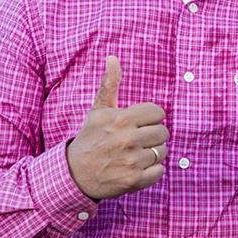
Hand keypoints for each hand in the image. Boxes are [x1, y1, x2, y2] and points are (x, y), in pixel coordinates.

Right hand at [66, 56, 168, 199]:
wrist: (74, 174)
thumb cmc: (90, 139)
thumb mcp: (98, 111)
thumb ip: (110, 84)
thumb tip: (112, 58)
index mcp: (122, 119)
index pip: (158, 113)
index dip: (149, 118)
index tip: (137, 124)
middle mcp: (129, 139)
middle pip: (163, 132)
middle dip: (151, 136)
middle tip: (135, 141)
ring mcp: (133, 161)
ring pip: (163, 151)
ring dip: (151, 154)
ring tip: (133, 155)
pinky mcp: (135, 180)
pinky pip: (160, 171)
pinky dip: (151, 171)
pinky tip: (135, 167)